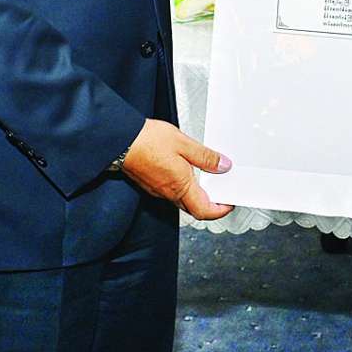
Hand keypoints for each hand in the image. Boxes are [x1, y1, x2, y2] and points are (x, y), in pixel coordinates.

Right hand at [118, 118, 233, 220]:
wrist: (121, 140)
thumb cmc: (148, 141)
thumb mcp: (184, 144)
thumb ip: (206, 157)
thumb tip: (223, 166)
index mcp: (181, 186)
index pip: (205, 211)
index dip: (221, 210)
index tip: (229, 203)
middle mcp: (169, 193)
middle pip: (195, 209)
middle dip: (211, 204)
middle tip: (222, 192)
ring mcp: (158, 190)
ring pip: (183, 201)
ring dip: (197, 195)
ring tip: (207, 179)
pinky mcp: (150, 184)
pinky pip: (172, 193)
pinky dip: (184, 187)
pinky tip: (186, 172)